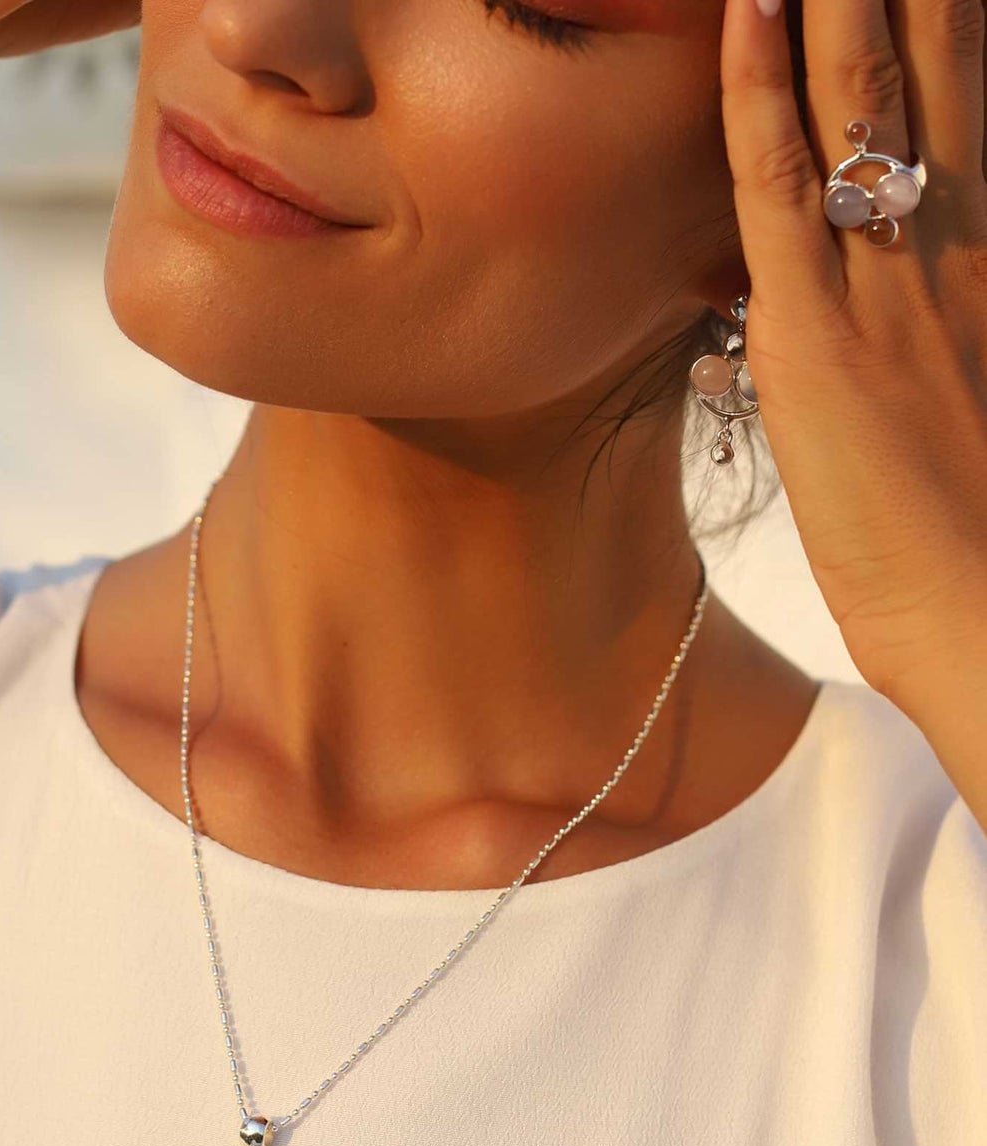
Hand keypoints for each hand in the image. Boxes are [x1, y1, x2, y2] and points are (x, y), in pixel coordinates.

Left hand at [718, 0, 986, 703]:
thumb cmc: (986, 525)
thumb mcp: (977, 382)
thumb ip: (958, 304)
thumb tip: (934, 254)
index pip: (972, 90)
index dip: (950, 13)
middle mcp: (962, 235)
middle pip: (935, 60)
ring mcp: (890, 277)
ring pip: (862, 93)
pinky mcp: (816, 334)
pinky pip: (780, 187)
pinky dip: (761, 91)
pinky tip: (752, 7)